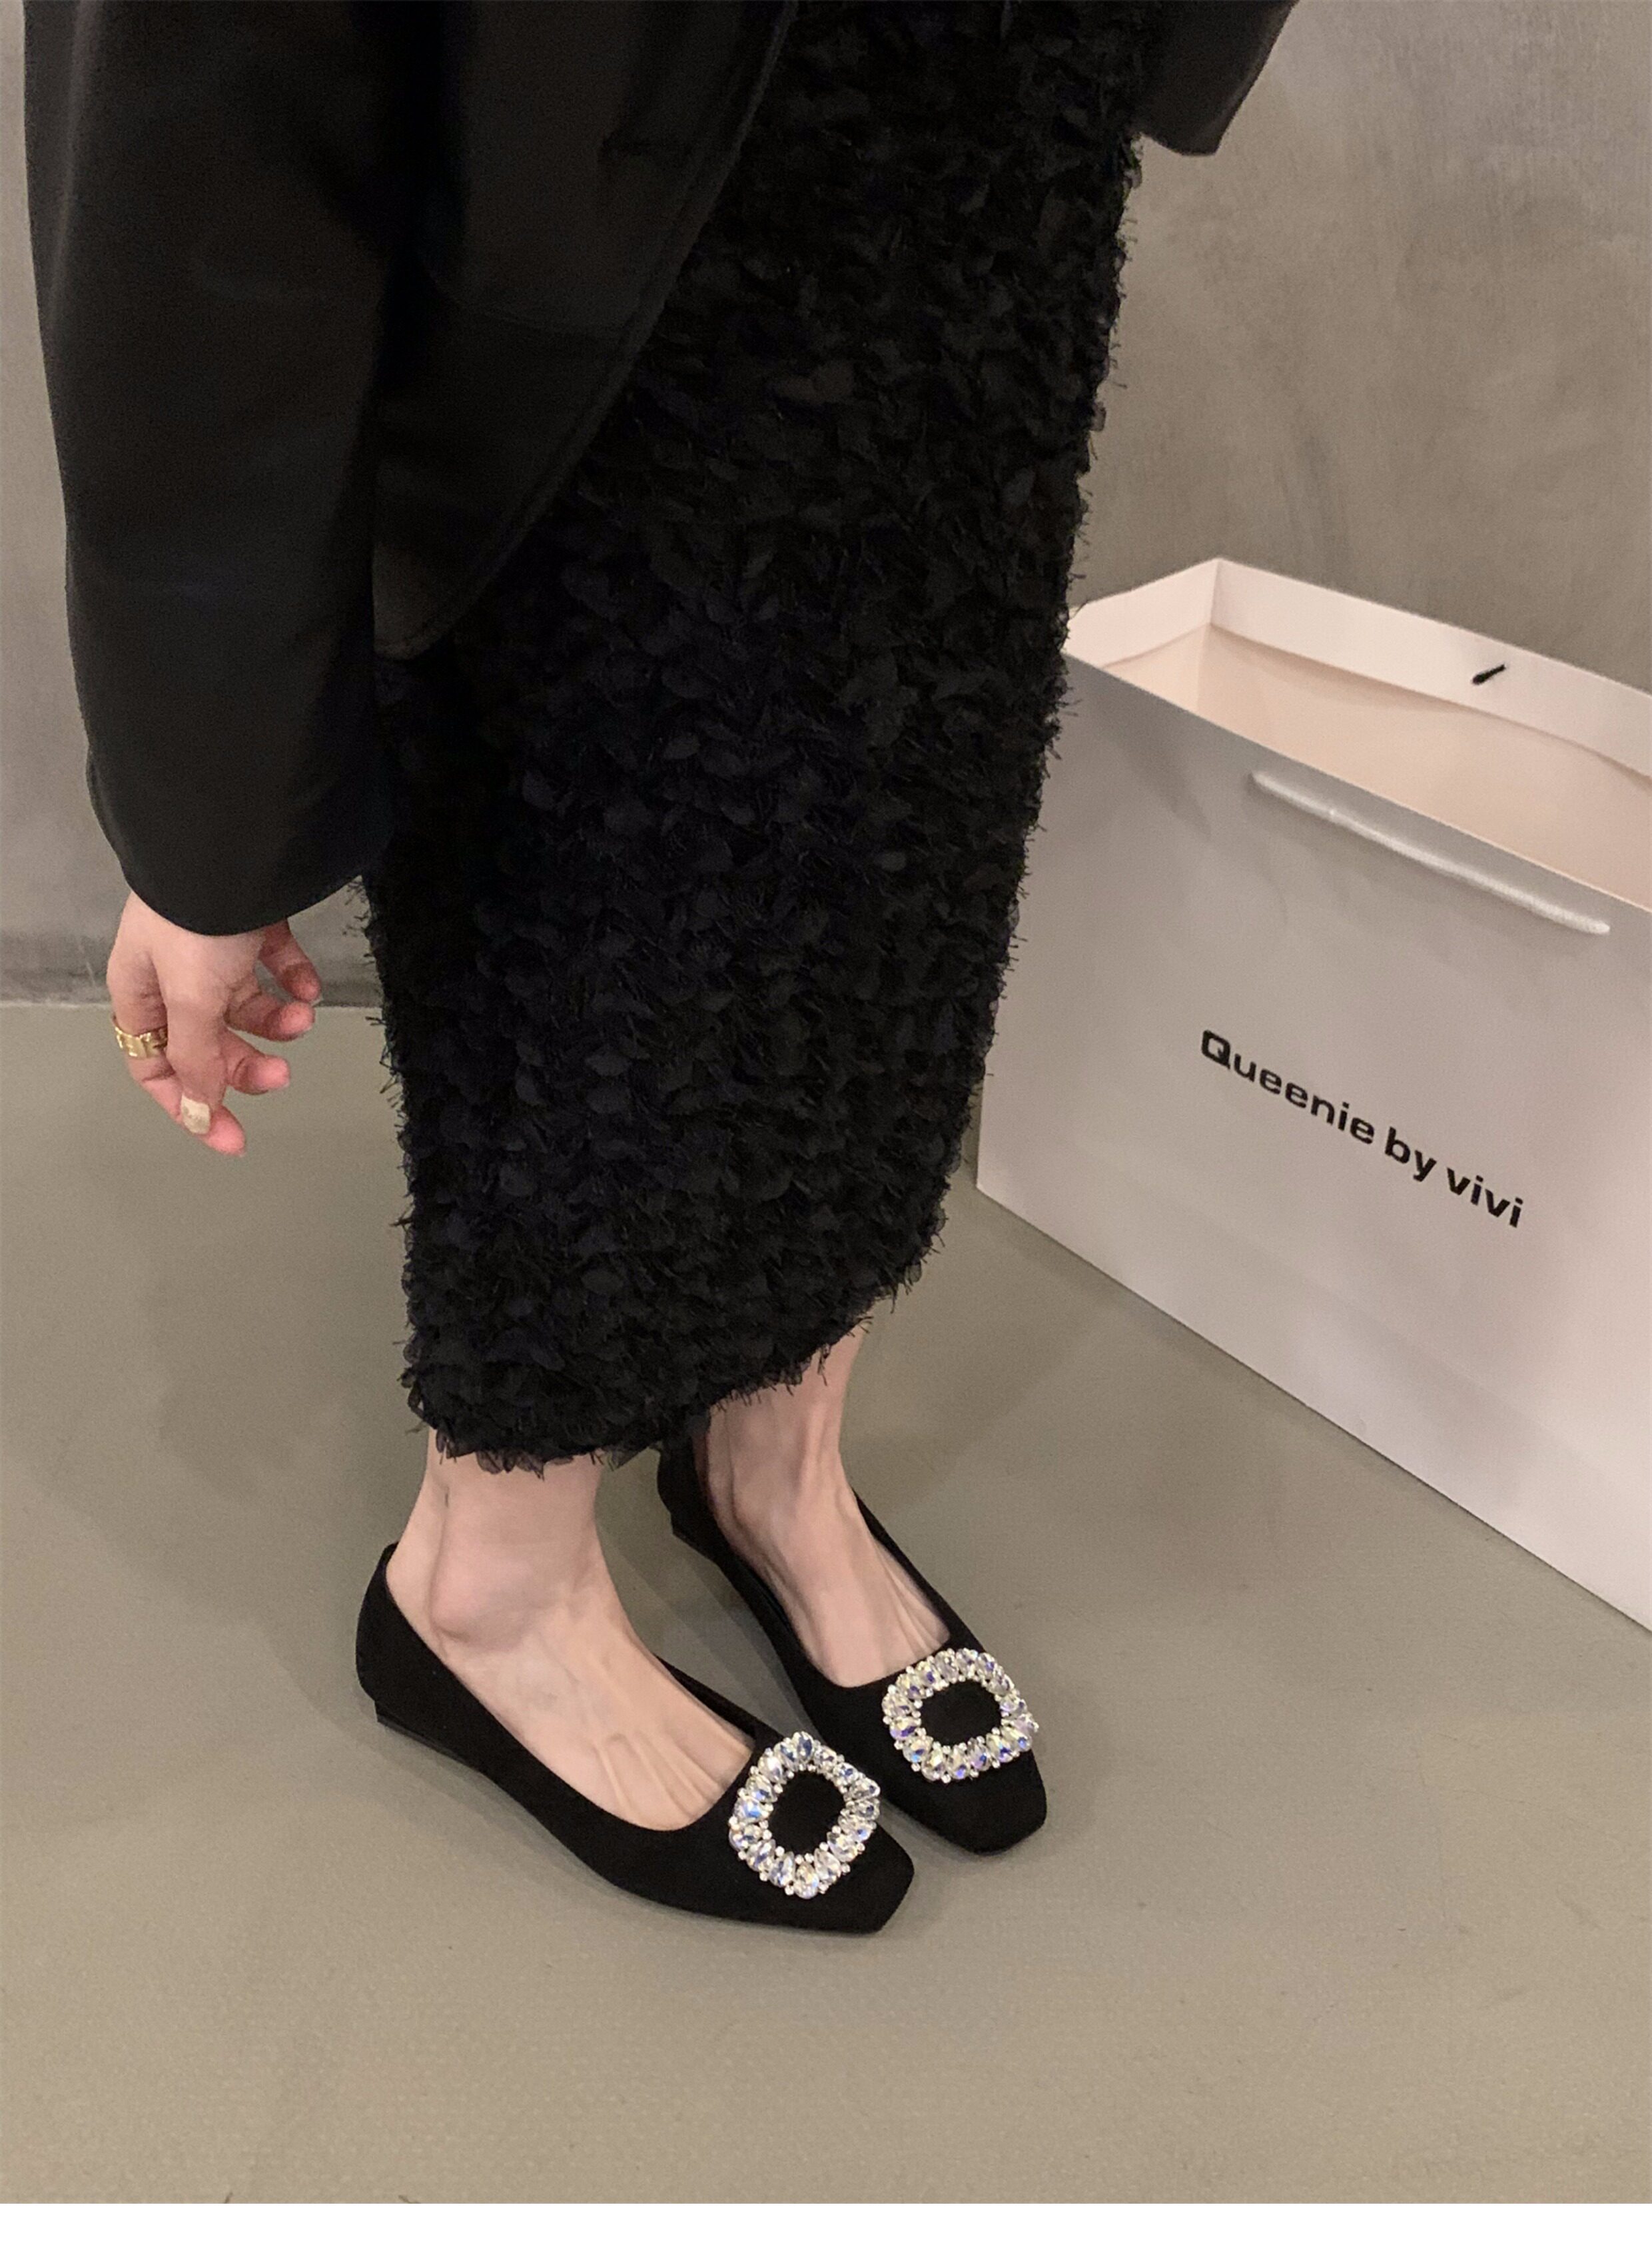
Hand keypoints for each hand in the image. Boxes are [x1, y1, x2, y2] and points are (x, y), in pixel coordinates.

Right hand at [106, 892, 321, 1155]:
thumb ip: (197, 1057)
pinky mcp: (250, 924)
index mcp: (141, 994)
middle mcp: (172, 976)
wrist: (235, 847)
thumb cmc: (196, 921)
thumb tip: (201, 1111)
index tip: (232, 1137)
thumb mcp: (190, 999)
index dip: (193, 1105)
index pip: (157, 1068)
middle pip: (209, 1043)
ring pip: (246, 1006)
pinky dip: (293, 979)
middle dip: (246, 1063)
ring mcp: (212, 949)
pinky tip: (309, 983)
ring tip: (302, 1015)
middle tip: (284, 1074)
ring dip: (277, 1020)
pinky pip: (274, 965)